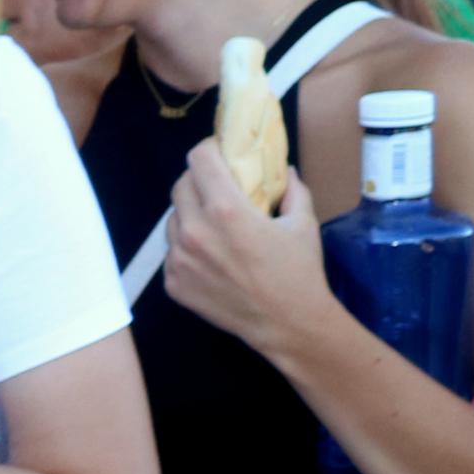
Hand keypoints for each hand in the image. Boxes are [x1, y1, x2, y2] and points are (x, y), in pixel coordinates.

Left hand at [162, 136, 337, 354]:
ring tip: (214, 221)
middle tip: (217, 184)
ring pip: (173, 219)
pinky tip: (210, 252)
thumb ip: (291, 189)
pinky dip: (187, 245)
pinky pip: (172, 252)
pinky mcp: (172, 283)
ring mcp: (178, 259)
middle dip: (198, 179)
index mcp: (225, 210)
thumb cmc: (298, 271)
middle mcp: (194, 231)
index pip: (199, 160)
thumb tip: (283, 169)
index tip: (218, 151)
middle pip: (181, 186)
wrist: (287, 323)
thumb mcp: (302, 222)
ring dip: (190, 213)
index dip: (208, 149)